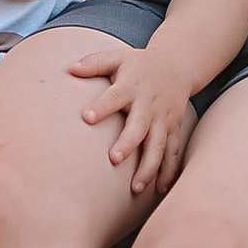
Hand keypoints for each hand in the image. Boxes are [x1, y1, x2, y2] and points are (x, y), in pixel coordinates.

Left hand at [65, 37, 196, 197]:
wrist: (178, 64)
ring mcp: (163, 119)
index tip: (87, 117)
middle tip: (113, 159)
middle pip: (139, 126)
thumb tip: (69, 68)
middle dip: (128, 143)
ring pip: (158, 145)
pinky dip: (168, 171)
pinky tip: (160, 190)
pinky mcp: (174, 129)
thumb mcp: (118, 57)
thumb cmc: (139, 64)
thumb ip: (94, 63)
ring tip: (135, 187)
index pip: (115, 96)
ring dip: (149, 167)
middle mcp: (149, 104)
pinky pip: (173, 152)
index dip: (102, 106)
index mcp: (132, 86)